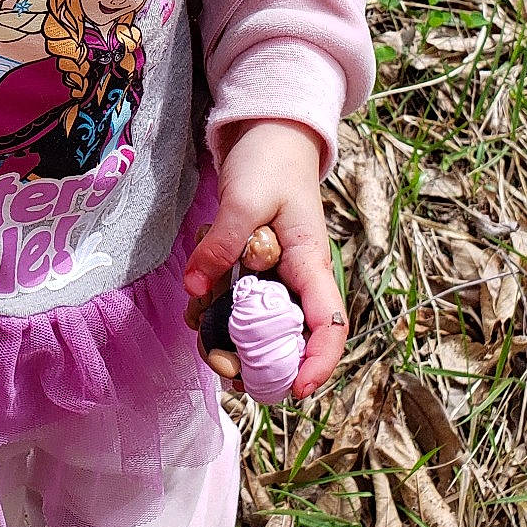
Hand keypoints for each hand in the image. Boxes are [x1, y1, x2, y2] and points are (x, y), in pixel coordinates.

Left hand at [183, 119, 347, 398]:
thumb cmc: (269, 162)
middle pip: (293, 338)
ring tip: (201, 335)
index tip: (294, 391)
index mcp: (311, 263)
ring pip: (262, 326)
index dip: (319, 363)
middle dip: (261, 362)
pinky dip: (219, 312)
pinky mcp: (256, 270)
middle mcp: (299, 278)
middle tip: (223, 369)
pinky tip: (196, 305)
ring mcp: (278, 276)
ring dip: (232, 338)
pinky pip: (241, 304)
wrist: (269, 135)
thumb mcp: (244, 199)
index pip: (330, 324)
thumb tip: (196, 286)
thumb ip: (222, 243)